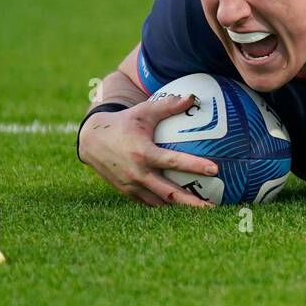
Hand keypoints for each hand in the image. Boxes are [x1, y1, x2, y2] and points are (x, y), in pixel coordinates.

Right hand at [78, 95, 215, 206]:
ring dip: (180, 207)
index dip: (195, 166)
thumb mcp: (145, 111)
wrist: (91, 139)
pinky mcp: (126, 191)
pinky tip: (181, 206)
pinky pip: (149, 202)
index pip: (174, 161)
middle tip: (213, 206)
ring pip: (160, 202)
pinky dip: (165, 205)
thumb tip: (193, 97)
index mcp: (143, 152)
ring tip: (201, 209)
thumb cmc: (124, 122)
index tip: (215, 170)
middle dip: (192, 201)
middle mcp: (137, 172)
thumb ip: (169, 105)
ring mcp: (131, 185)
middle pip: (169, 192)